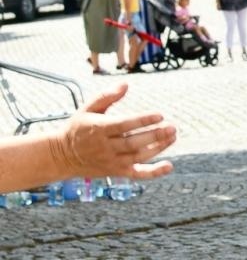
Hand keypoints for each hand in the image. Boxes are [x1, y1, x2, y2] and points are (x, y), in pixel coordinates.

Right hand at [55, 84, 176, 179]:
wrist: (61, 156)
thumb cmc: (78, 128)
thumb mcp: (87, 109)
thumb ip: (106, 96)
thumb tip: (125, 84)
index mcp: (99, 129)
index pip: (124, 125)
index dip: (142, 120)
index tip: (159, 115)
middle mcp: (106, 147)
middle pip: (133, 142)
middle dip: (155, 135)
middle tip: (172, 127)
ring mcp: (112, 161)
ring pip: (138, 156)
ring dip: (158, 148)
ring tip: (172, 137)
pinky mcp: (116, 172)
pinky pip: (137, 174)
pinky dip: (153, 172)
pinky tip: (169, 166)